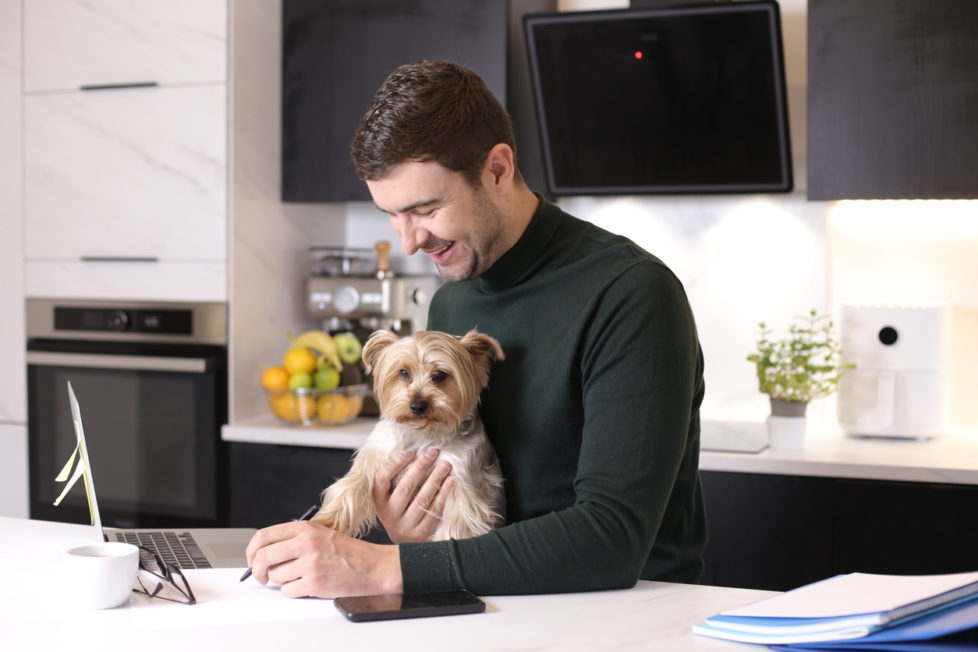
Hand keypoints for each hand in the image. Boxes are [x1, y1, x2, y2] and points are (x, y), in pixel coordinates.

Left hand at [245, 520, 400, 598]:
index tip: (252, 559)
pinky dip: (294, 591)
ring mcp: (309, 564)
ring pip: (275, 576)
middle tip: (261, 576)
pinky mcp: (313, 583)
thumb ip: (294, 538)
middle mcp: (305, 543)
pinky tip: (308, 585)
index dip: (251, 550)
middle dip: (257, 570)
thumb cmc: (347, 552)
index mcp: (305, 528)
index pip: (263, 536)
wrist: (372, 566)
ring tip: (300, 576)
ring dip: (283, 581)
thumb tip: (265, 551)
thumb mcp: (320, 533)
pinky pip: (288, 591)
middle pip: (263, 557)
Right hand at [372, 448, 453, 542]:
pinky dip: (443, 495)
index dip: (396, 464)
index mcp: (379, 502)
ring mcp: (405, 526)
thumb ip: (396, 479)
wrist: (405, 545)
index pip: (382, 479)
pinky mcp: (421, 534)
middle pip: (405, 487)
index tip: (412, 452)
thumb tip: (412, 452)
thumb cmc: (400, 511)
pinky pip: (434, 511)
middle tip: (433, 452)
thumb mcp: (390, 498)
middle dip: (420, 467)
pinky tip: (450, 482)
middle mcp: (389, 515)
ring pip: (422, 499)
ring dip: (435, 479)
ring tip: (445, 465)